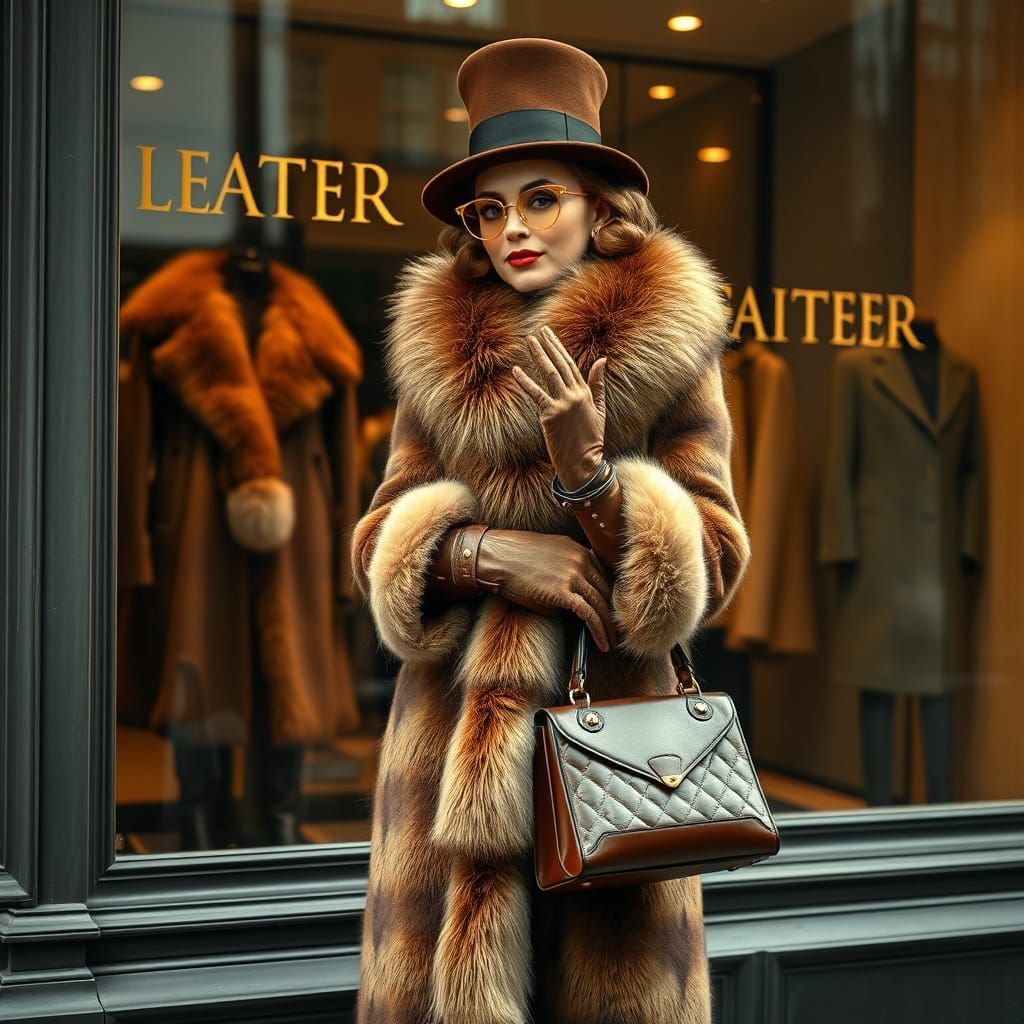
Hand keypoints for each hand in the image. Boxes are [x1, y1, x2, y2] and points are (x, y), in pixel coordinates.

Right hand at [476, 528, 616, 651]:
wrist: (495, 557)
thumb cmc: (514, 558)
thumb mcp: (548, 557)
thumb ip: (567, 575)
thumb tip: (574, 600)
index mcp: (579, 550)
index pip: (604, 576)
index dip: (609, 596)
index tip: (610, 611)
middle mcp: (582, 560)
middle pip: (607, 591)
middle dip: (613, 612)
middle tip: (617, 630)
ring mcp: (574, 575)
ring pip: (601, 605)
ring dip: (609, 627)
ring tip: (612, 642)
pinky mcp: (564, 593)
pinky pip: (590, 615)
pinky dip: (599, 631)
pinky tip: (603, 644)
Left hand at [512, 324, 607, 490]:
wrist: (584, 463)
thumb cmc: (591, 440)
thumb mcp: (599, 410)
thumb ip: (598, 385)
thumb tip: (602, 360)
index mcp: (585, 393)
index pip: (570, 365)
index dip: (558, 348)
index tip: (549, 335)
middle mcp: (575, 395)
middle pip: (560, 365)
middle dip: (548, 346)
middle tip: (538, 331)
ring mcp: (562, 404)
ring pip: (549, 374)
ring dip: (538, 356)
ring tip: (529, 341)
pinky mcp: (550, 415)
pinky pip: (535, 394)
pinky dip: (525, 382)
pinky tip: (516, 371)